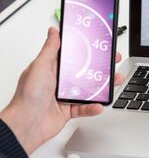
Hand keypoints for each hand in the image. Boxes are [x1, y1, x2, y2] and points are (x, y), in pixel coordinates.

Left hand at [0, 27, 124, 154]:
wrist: (25, 125)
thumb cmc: (27, 96)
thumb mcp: (39, 66)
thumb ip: (50, 49)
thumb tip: (53, 31)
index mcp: (54, 68)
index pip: (75, 56)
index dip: (89, 50)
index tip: (101, 45)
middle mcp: (61, 81)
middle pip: (86, 71)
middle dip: (102, 67)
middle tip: (114, 62)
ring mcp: (66, 96)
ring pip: (90, 89)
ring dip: (103, 87)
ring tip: (113, 83)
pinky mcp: (69, 110)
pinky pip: (85, 107)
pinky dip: (93, 107)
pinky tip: (98, 105)